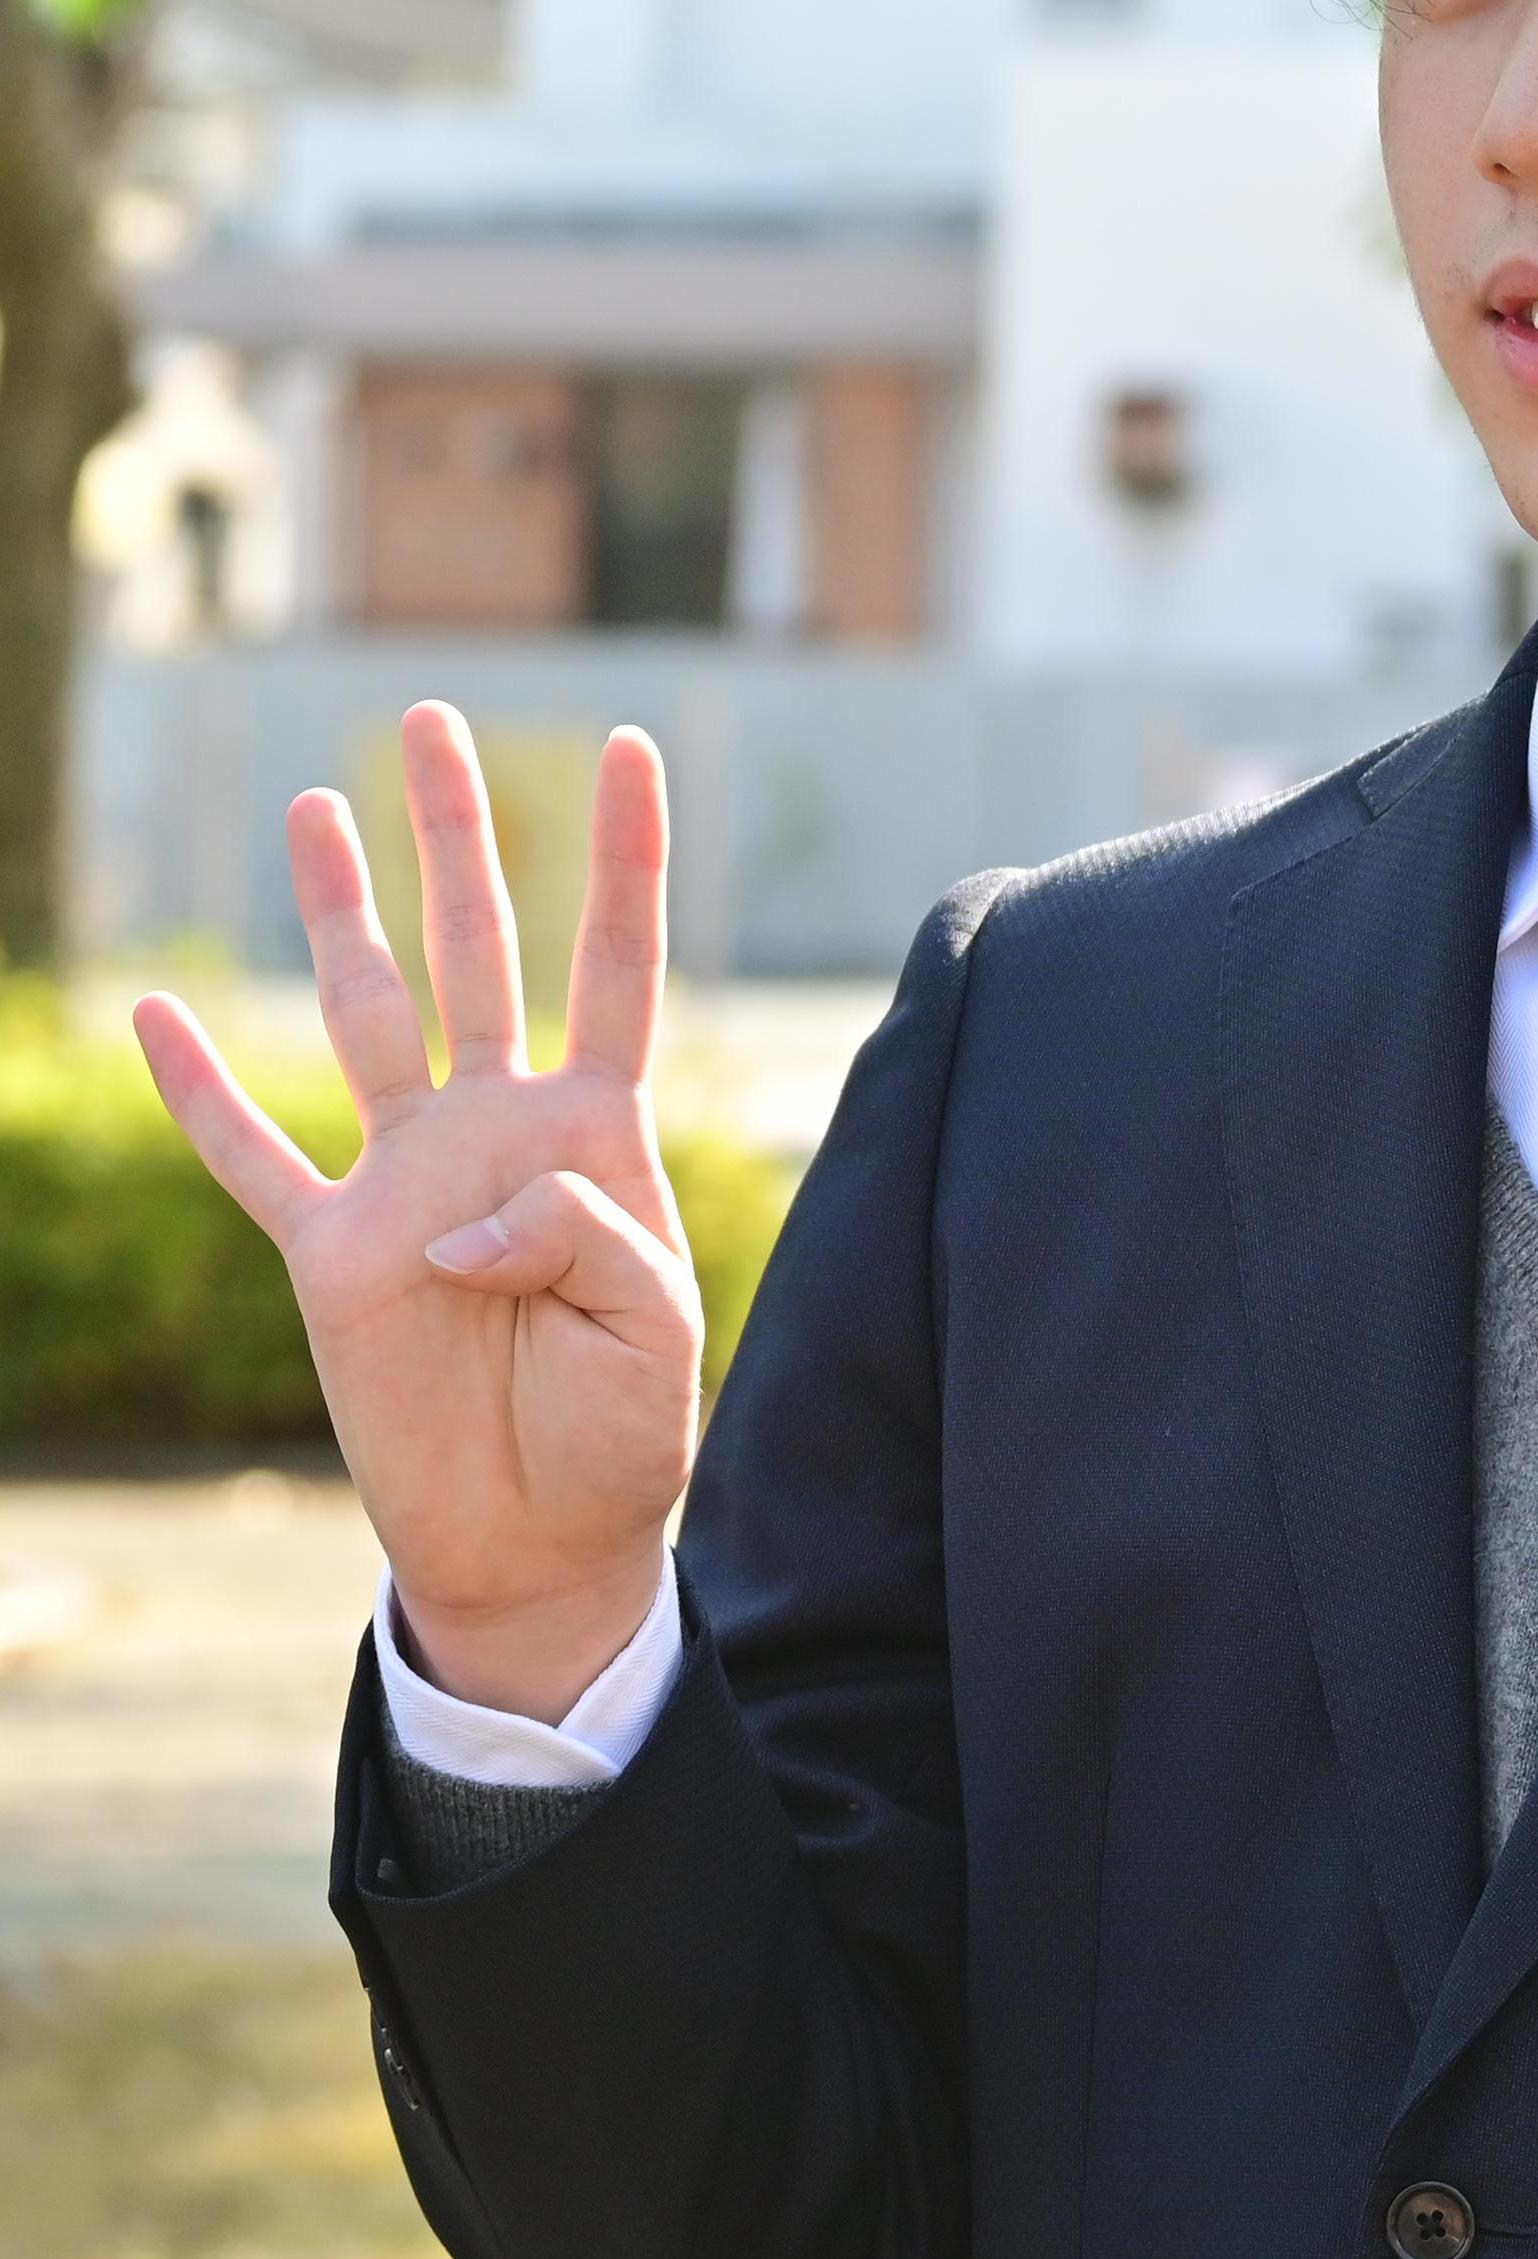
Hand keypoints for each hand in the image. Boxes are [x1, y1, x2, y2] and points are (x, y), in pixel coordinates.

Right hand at [134, 704, 701, 1723]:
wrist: (545, 1540)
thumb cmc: (624, 1431)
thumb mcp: (655, 1328)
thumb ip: (584, 1236)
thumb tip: (470, 1205)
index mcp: (597, 1132)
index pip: (618, 964)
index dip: (625, 859)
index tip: (626, 745)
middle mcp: (498, 1129)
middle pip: (477, 947)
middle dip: (456, 833)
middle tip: (430, 718)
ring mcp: (408, 1181)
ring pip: (366, 1012)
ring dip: (340, 910)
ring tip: (314, 805)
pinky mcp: (333, 1256)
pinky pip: (252, 1158)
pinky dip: (203, 1089)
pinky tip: (161, 1009)